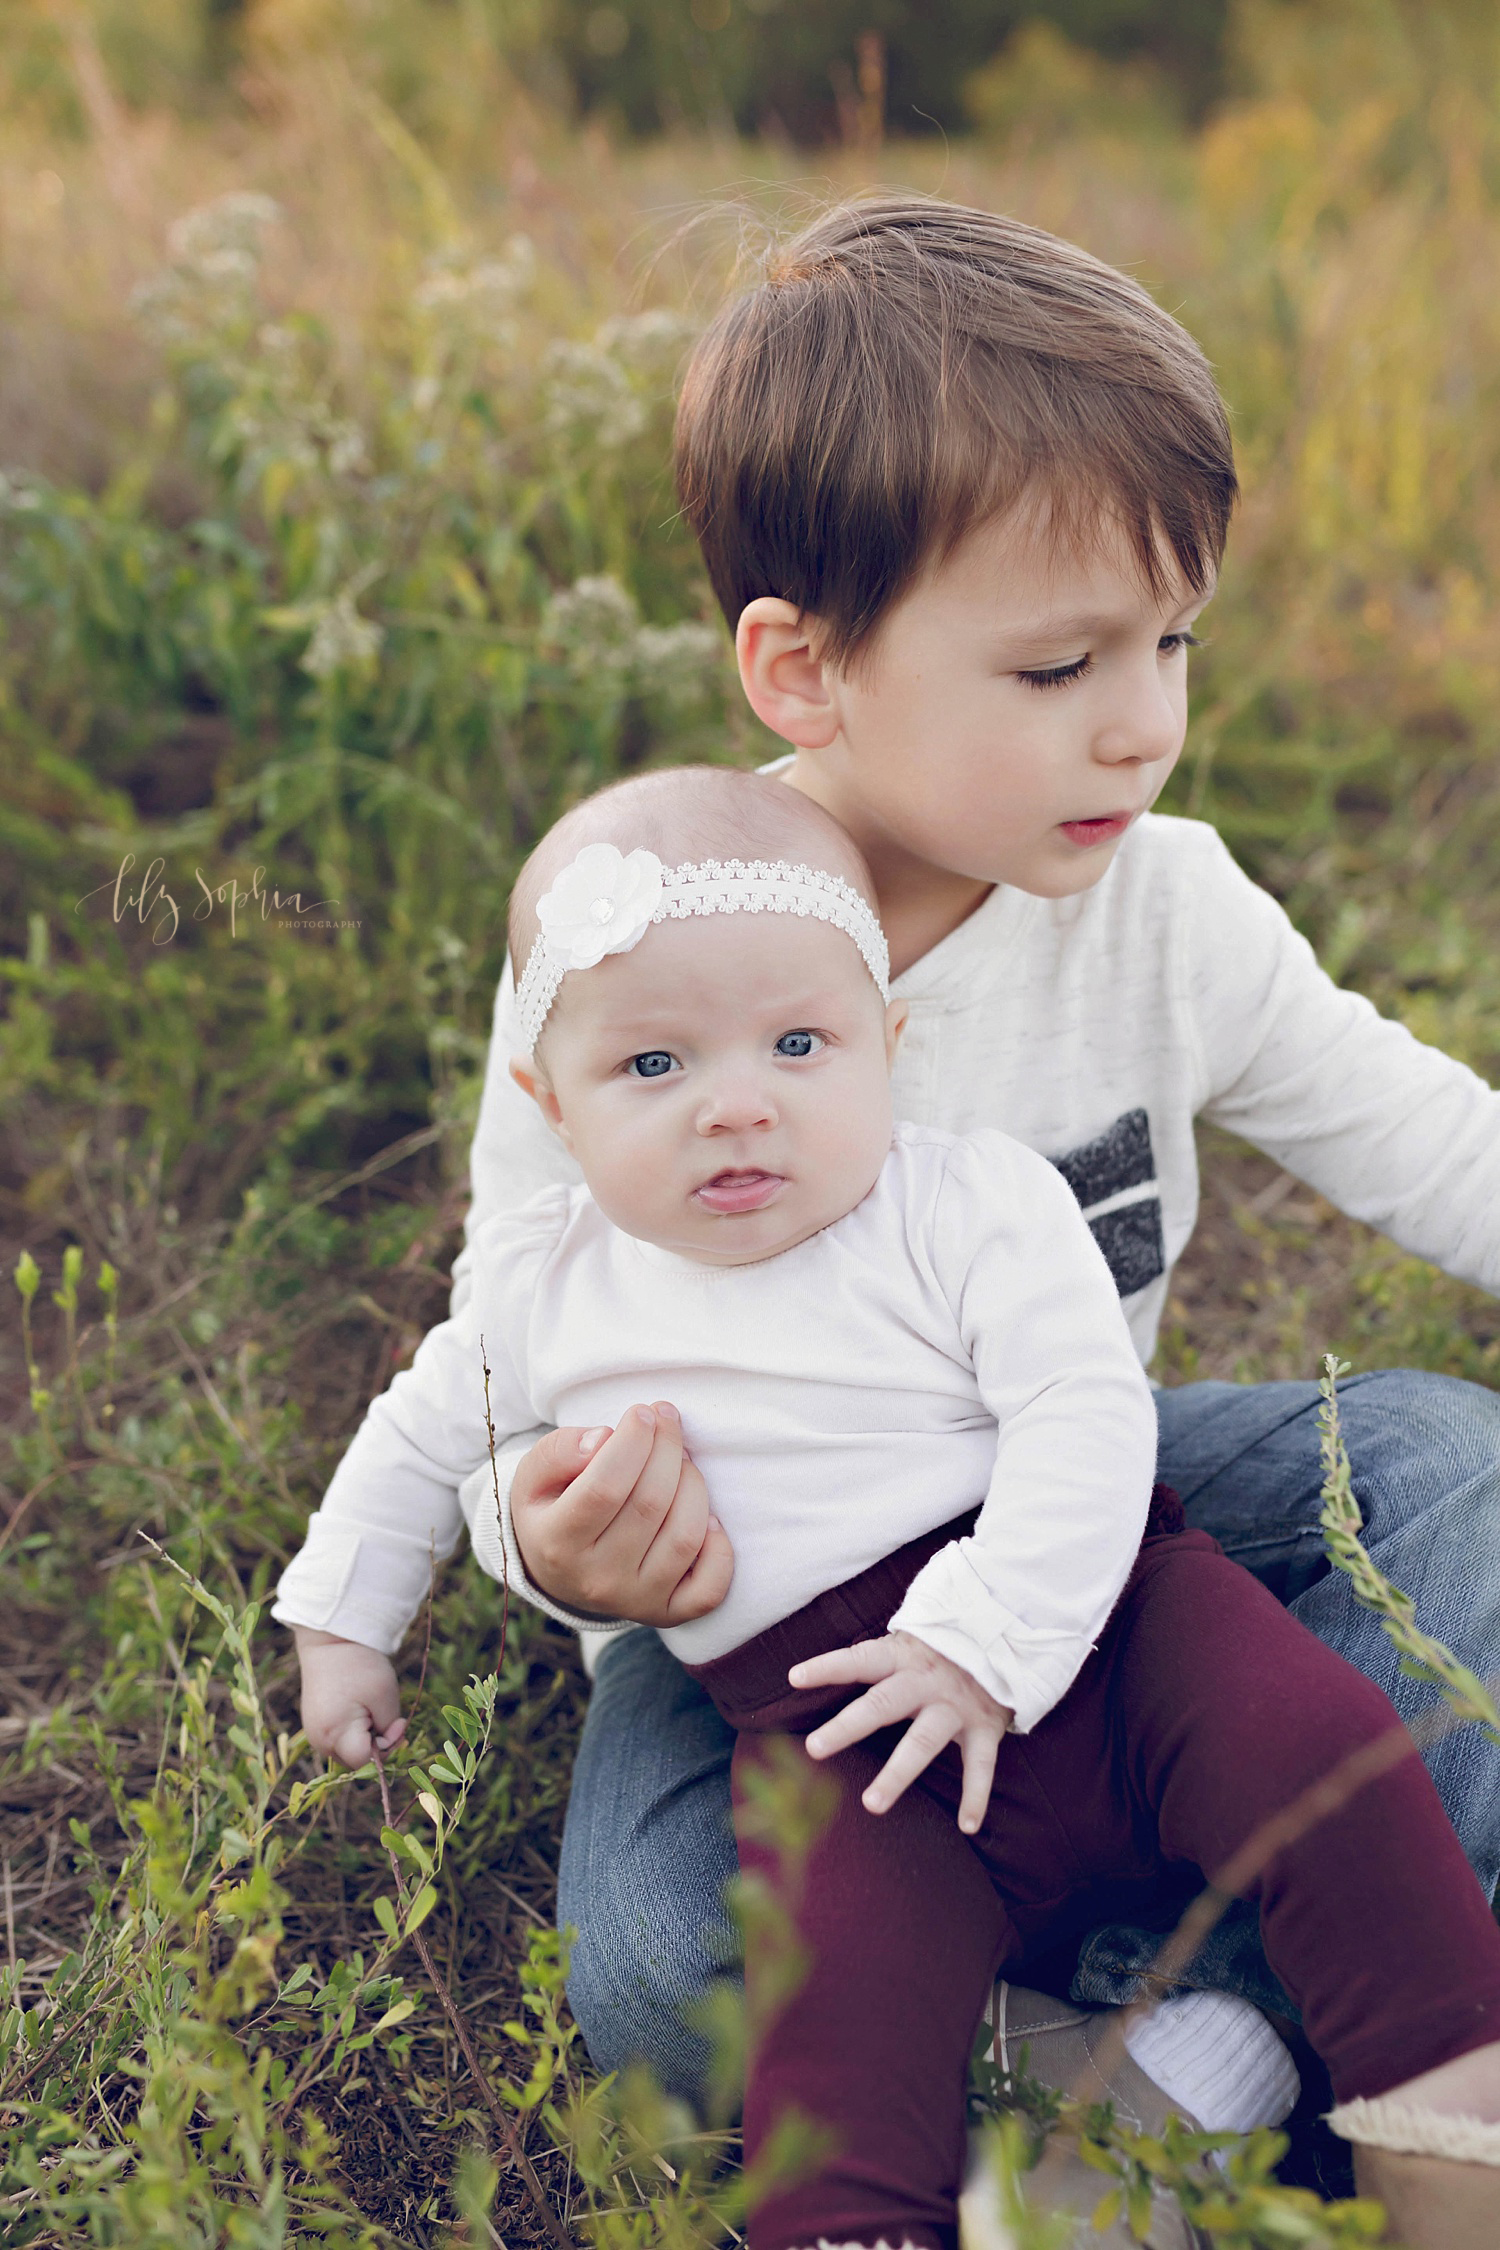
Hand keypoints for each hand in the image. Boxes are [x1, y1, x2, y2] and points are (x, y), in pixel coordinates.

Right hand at [295, 1626, 408, 1766]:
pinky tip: (357, 1707)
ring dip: (365, 1736)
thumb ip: (389, 1729)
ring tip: (368, 1707)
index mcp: (334, 1735)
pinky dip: (353, 1729)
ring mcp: (314, 1733)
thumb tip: (387, 1747)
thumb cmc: (359, 1666)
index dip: (387, 1747)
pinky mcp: (315, 1725)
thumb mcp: (385, 1696)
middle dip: (376, 1743)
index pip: (365, 1762)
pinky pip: (340, 1739)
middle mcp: (319, 1740)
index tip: (396, 1722)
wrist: (329, 1640)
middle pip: (356, 1760)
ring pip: (349, 1750)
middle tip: (384, 1713)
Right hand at [511, 1402, 733, 1627]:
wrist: (558, 1573)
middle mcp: (595, 1580)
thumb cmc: (552, 1510)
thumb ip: (559, 1451)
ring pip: (685, 1536)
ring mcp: (635, 1601)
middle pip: (650, 1504)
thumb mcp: (534, 1475)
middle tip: (667, 1420)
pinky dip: (719, 1548)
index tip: (643, 1412)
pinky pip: (709, 1588)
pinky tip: (705, 1517)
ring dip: (693, 1483)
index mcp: (555, 1543)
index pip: (604, 1488)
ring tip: (680, 1460)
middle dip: (667, 1448)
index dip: (632, 1442)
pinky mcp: (667, 1613)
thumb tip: (603, 1440)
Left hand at [789, 1630, 1011, 1834]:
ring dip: (896, 1774)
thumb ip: (877, 1661)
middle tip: (814, 1748)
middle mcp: (926, 1681)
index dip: (828, 1666)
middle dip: (848, 1727)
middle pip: (883, 1704)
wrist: (1004, 1639)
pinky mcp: (986, 1725)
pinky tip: (967, 1825)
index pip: (859, 1660)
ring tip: (871, 1804)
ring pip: (923, 1742)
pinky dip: (976, 1796)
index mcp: (902, 1657)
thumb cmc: (942, 1649)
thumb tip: (816, 1673)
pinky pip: (981, 1765)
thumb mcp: (909, 1644)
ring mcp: (956, 1705)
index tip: (794, 1677)